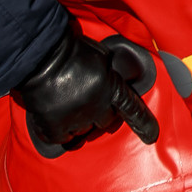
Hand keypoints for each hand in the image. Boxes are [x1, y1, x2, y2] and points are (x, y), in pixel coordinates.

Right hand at [11, 24, 159, 153]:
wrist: (40, 56)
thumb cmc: (70, 52)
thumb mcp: (101, 56)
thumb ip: (110, 74)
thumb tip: (114, 85)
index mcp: (111, 87)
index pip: (132, 108)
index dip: (143, 123)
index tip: (151, 136)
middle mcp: (96, 106)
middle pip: (106, 122)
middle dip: (100, 114)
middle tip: (86, 101)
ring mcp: (75, 119)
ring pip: (83, 131)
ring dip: (79, 122)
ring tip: (66, 103)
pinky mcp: (54, 128)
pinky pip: (63, 139)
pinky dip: (60, 131)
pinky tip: (55, 116)